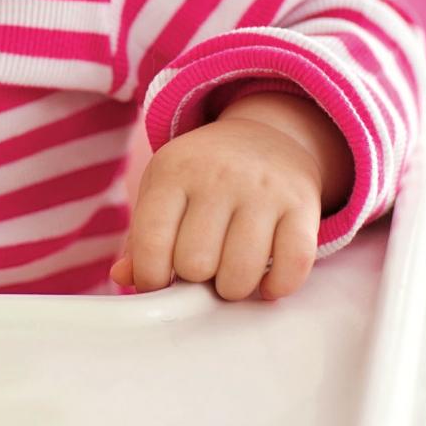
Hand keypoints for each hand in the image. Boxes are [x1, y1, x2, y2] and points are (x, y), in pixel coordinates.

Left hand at [110, 94, 344, 300]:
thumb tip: (123, 277)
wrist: (265, 137)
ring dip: (233, 289)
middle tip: (204, 267)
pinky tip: (266, 281)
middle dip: (196, 280)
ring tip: (230, 274)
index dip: (151, 278)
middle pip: (196, 265)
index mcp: (173, 171)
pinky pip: (291, 267)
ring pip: (240, 274)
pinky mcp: (302, 205)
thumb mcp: (164, 191)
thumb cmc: (202, 177)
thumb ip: (141, 238)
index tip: (161, 281)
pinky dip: (277, 287)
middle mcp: (218, 176)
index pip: (151, 244)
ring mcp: (263, 190)